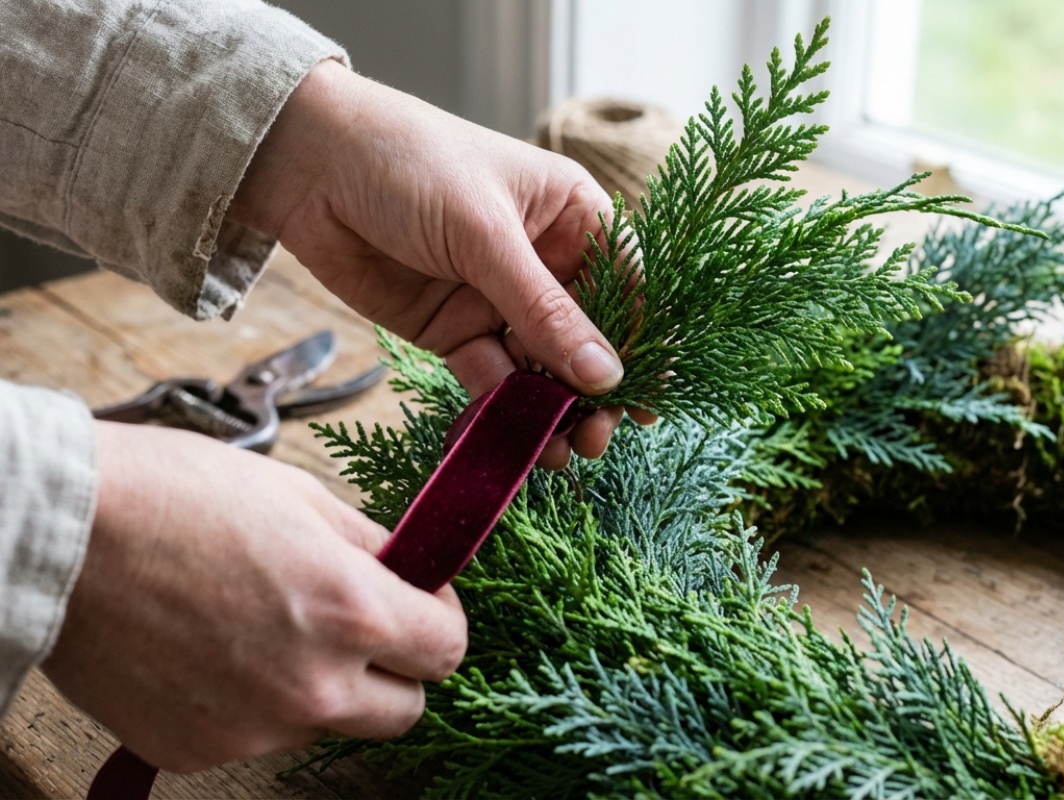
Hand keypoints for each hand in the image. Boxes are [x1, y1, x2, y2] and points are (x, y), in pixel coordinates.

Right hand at [41, 421, 466, 772]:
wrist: (65, 532)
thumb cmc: (180, 495)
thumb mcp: (303, 498)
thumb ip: (373, 549)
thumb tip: (409, 572)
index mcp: (350, 613)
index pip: (447, 651)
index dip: (440, 619)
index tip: (420, 601)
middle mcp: (311, 688)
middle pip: (404, 712)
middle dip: (396, 669)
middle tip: (360, 625)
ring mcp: (252, 730)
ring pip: (328, 725)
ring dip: (322, 687)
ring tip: (266, 626)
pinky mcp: (194, 751)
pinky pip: (258, 736)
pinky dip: (254, 704)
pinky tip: (216, 650)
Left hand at [230, 60, 653, 468]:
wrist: (307, 166)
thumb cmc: (410, 162)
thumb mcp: (485, 234)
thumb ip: (544, 311)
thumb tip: (608, 376)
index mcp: (572, 217)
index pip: (625, 288)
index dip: (641, 344)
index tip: (649, 401)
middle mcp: (543, 262)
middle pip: (587, 339)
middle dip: (595, 390)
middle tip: (598, 438)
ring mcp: (497, 299)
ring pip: (541, 367)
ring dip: (551, 410)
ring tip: (557, 452)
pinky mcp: (454, 331)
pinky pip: (490, 379)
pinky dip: (500, 410)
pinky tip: (512, 438)